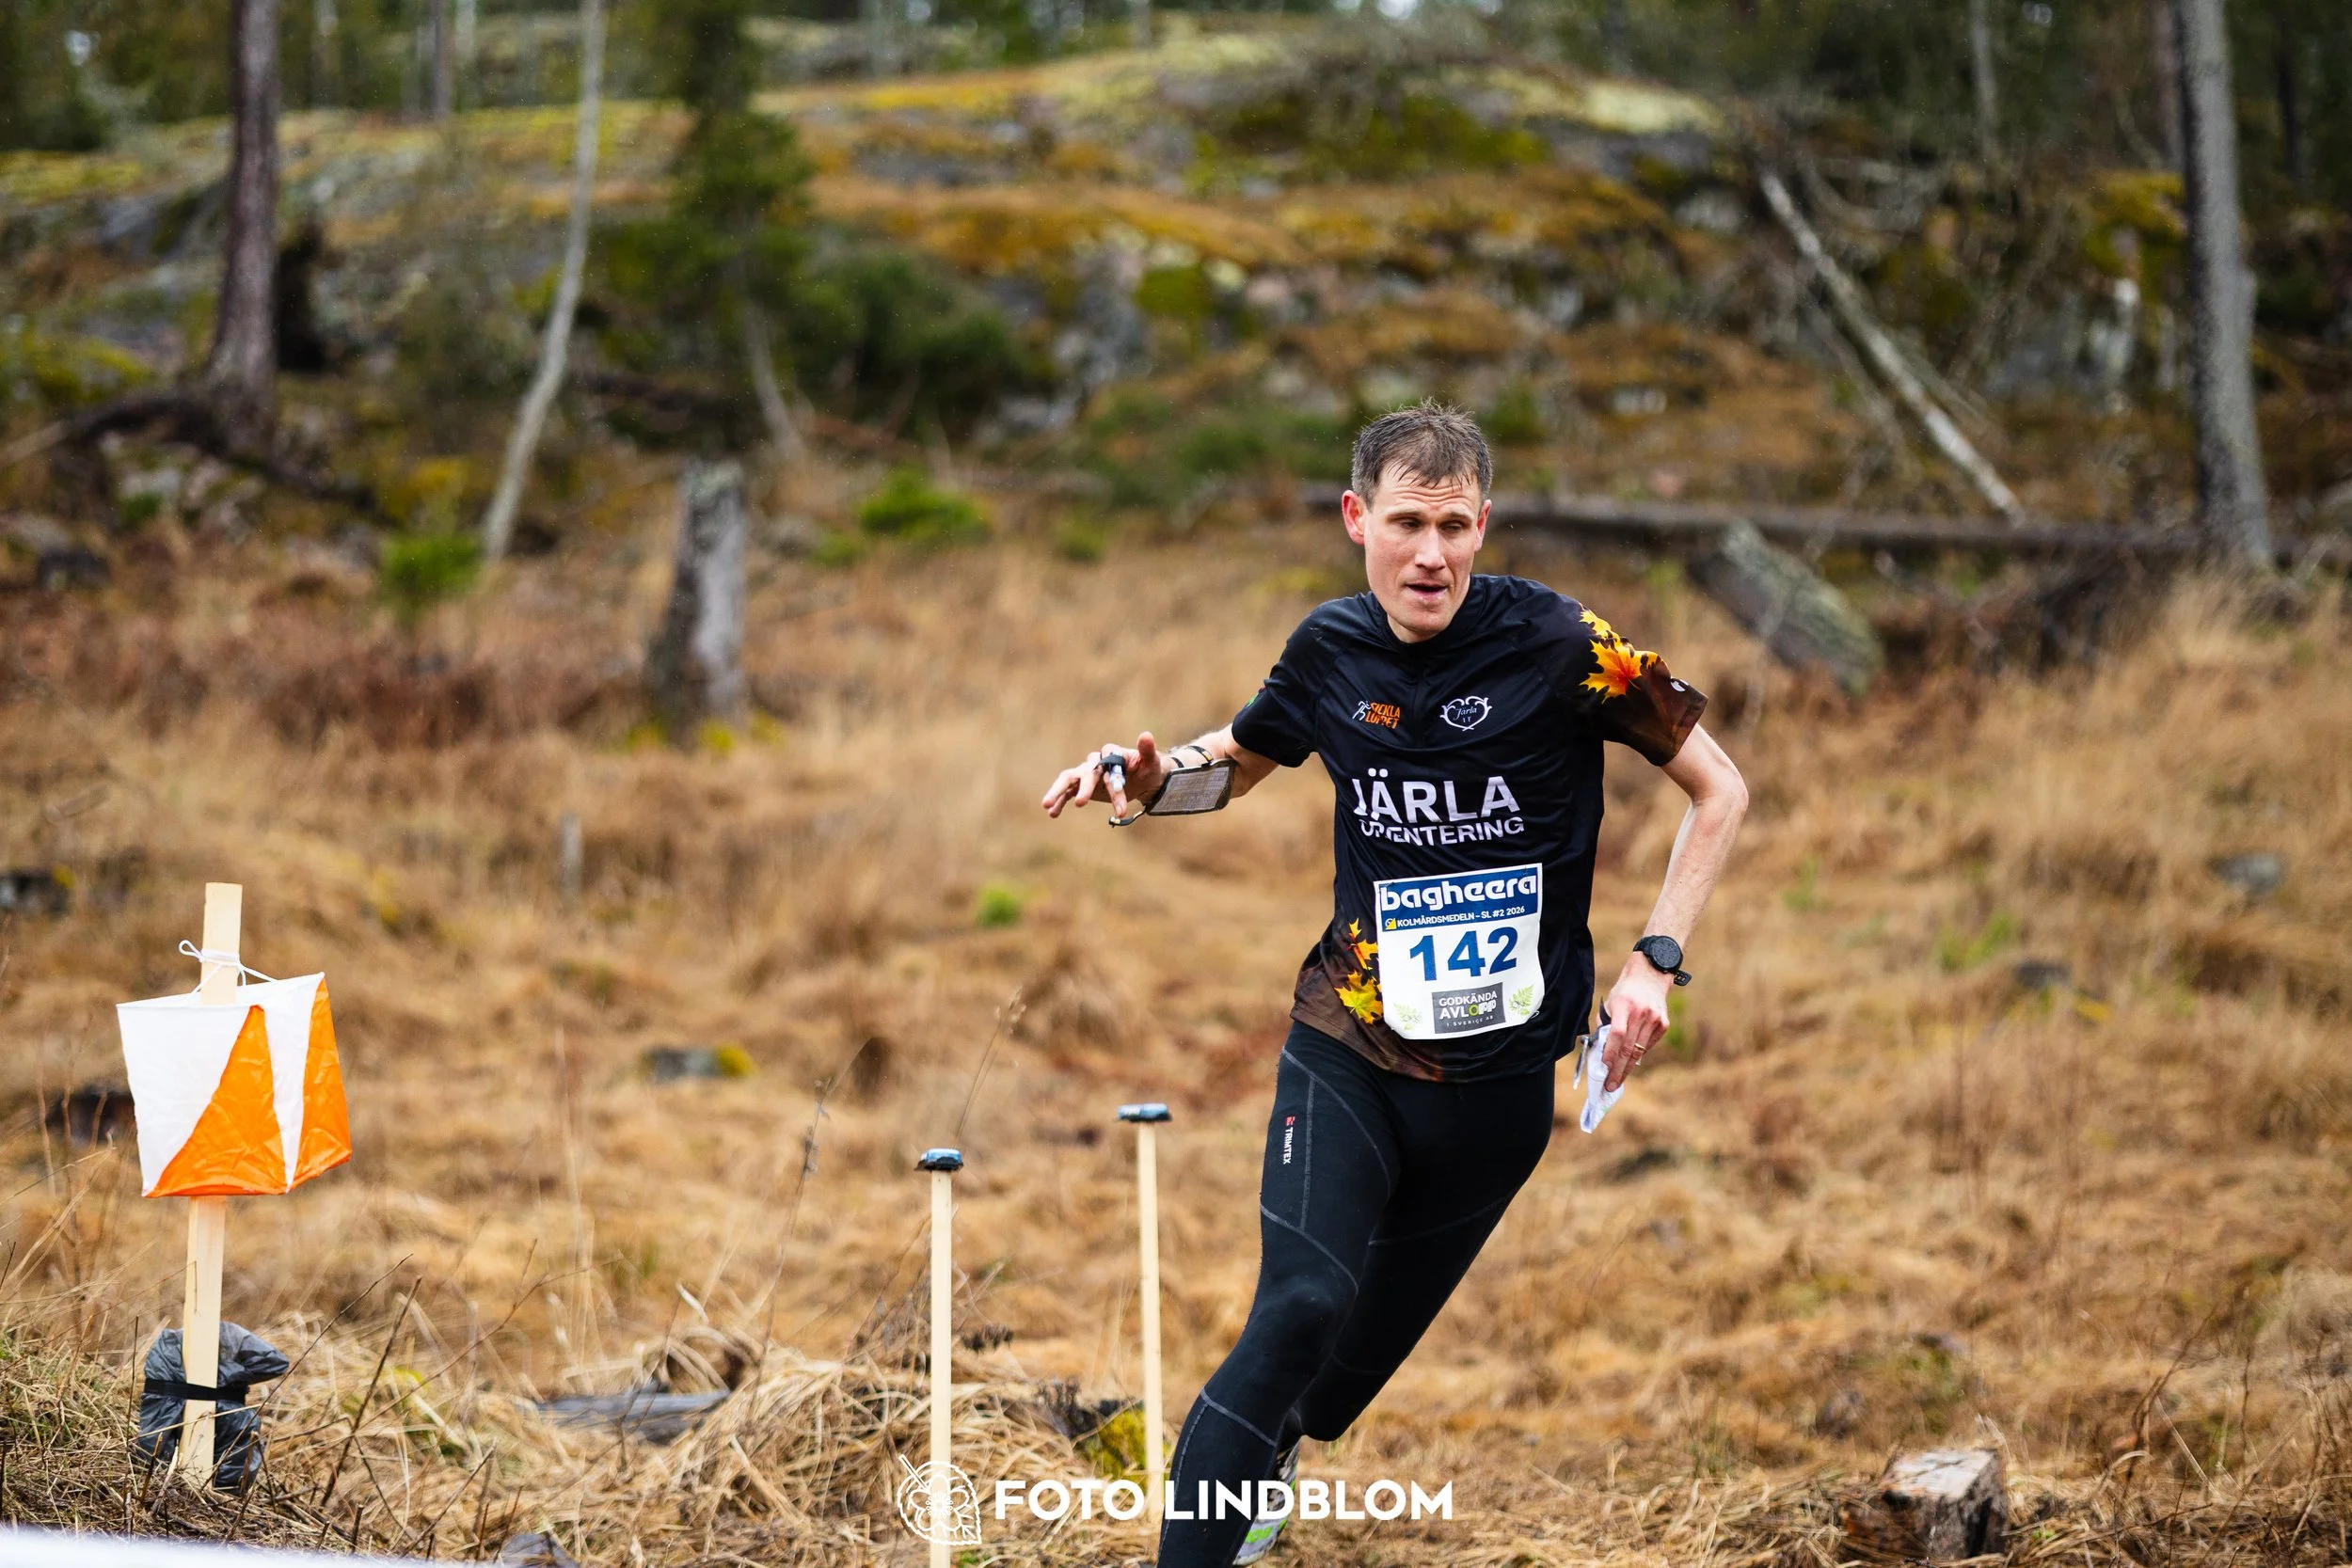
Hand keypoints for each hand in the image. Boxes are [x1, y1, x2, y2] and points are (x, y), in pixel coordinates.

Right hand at [1041, 732, 1166, 820]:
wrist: (1143, 780)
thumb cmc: (1148, 769)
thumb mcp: (1152, 762)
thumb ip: (1147, 750)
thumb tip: (1146, 735)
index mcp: (1112, 753)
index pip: (1107, 759)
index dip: (1111, 774)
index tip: (1117, 788)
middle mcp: (1097, 762)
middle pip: (1085, 772)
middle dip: (1084, 788)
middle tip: (1082, 803)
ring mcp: (1088, 774)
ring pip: (1069, 780)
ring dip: (1058, 792)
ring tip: (1047, 806)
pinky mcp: (1083, 787)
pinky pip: (1068, 794)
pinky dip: (1060, 802)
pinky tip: (1052, 814)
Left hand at [1600, 956, 1672, 1092]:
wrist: (1650, 976)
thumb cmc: (1625, 991)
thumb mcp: (1610, 1004)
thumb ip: (1605, 1026)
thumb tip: (1600, 1050)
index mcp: (1625, 1006)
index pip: (1617, 1034)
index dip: (1610, 1053)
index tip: (1603, 1068)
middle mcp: (1641, 1013)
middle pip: (1629, 1048)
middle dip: (1618, 1070)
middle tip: (1610, 1085)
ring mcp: (1655, 1019)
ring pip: (1639, 1050)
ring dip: (1627, 1068)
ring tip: (1617, 1080)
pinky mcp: (1664, 1024)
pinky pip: (1648, 1045)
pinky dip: (1638, 1054)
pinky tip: (1630, 1063)